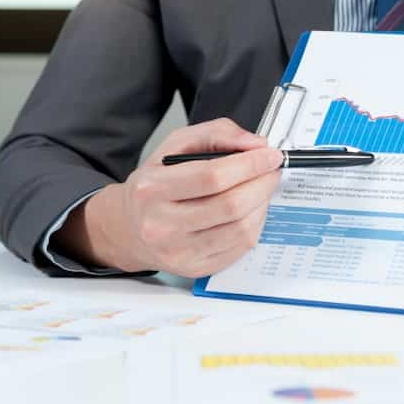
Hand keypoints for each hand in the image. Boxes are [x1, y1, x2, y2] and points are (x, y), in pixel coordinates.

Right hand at [61, 118, 282, 276]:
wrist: (131, 228)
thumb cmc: (156, 184)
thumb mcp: (176, 146)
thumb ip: (217, 134)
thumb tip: (255, 144)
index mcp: (153, 189)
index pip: (213, 176)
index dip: (250, 165)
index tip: (270, 155)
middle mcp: (161, 225)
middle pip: (231, 205)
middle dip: (262, 183)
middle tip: (272, 170)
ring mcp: (179, 252)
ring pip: (240, 229)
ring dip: (262, 205)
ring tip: (261, 188)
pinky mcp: (195, 269)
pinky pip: (240, 248)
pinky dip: (255, 226)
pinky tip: (251, 211)